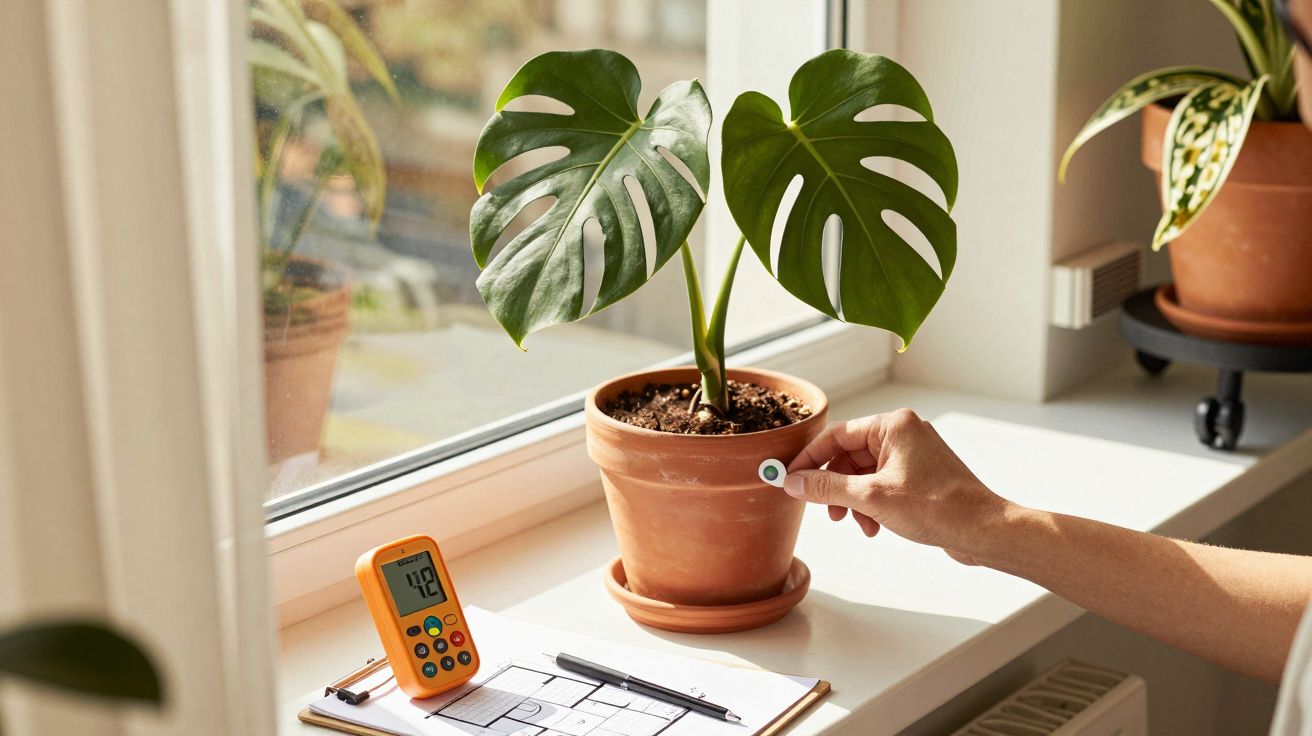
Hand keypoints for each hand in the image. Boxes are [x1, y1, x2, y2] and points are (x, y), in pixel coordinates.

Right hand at [785, 409, 1012, 564]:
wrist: (982, 530)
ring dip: (854, 501)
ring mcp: (913, 454)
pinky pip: (881, 484)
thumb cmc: (937, 507)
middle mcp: (903, 433)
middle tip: (825, 511)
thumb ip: (827, 488)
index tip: (790, 478)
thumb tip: (792, 481)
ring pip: (864, 474)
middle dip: (835, 487)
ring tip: (857, 524)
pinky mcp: (920, 475)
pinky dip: (871, 505)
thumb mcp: (871, 498)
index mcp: (893, 425)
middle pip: (849, 456)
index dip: (810, 459)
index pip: (836, 435)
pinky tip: (874, 527)